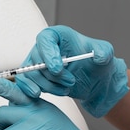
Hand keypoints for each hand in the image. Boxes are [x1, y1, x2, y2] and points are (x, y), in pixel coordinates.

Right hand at [0, 25, 128, 116]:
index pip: (45, 39)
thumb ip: (104, 53)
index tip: (58, 69)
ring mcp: (35, 62)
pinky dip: (31, 89)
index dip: (49, 53)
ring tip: (67, 90)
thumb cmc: (94, 62)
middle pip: (37, 59)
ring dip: (49, 85)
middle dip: (53, 75)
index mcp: (57, 35)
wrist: (91, 79)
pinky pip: (24, 82)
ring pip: (31, 74)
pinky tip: (41, 94)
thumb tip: (98, 57)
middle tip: (71, 82)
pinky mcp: (32, 76)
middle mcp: (43, 47)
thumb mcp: (105, 54)